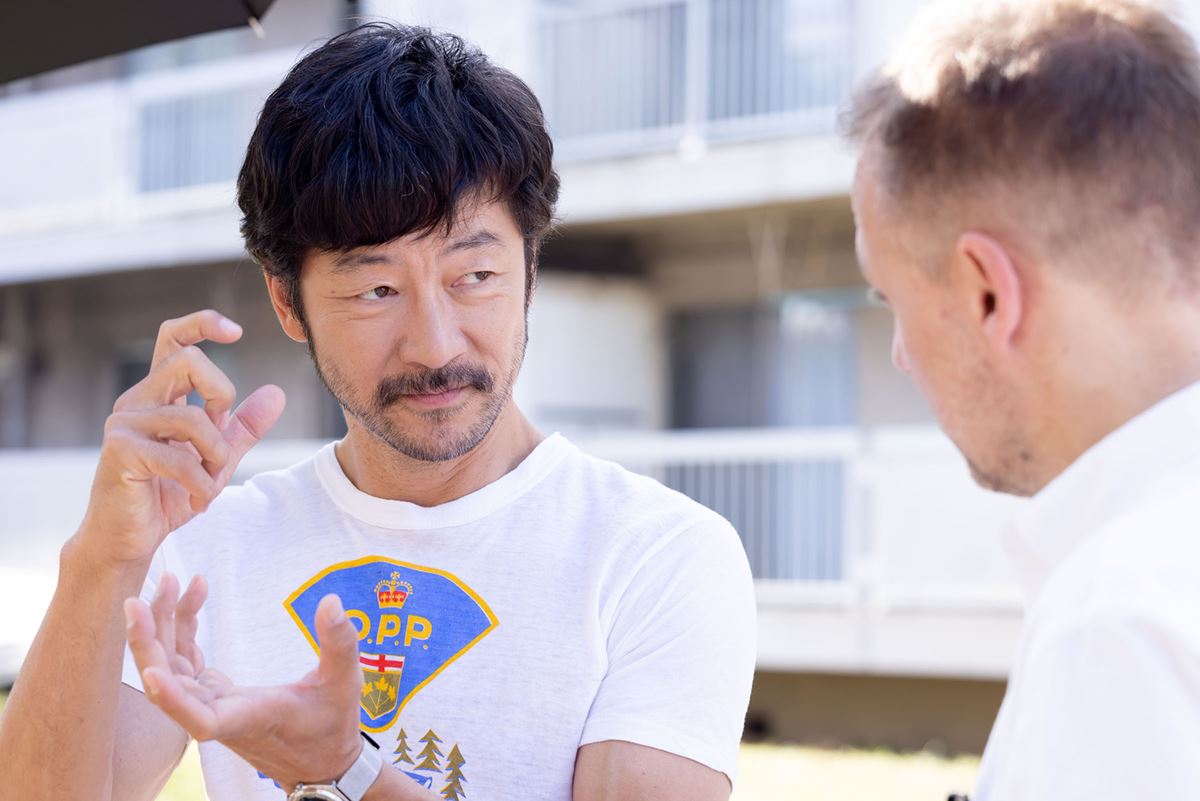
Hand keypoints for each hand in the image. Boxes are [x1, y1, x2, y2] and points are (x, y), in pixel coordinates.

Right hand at [78, 310, 285, 565]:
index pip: (173, 338)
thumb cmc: (167, 494)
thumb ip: (243, 426)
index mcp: (158, 395)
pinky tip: (198, 500)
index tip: (236, 332)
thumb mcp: (216, 458)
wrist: (131, 537)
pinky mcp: (121, 451)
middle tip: (220, 439)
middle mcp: (137, 400)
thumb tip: (277, 392)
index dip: (203, 323)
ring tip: (209, 484)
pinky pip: (182, 458)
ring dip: (216, 458)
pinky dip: (202, 484)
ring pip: (193, 418)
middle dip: (221, 397)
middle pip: (188, 362)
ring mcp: (124, 423)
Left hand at [124, 573, 366, 790]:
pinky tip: (194, 595)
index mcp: (248, 717)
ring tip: (171, 581)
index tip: (150, 674)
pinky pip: (185, 660)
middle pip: (168, 685)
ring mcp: (213, 704)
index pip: (200, 720)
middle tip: (138, 600)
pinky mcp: (214, 695)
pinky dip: (183, 628)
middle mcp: (221, 714)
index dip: (172, 700)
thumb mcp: (346, 683)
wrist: (320, 763)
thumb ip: (340, 643)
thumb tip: (331, 602)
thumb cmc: (333, 727)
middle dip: (148, 642)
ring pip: (170, 668)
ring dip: (162, 626)